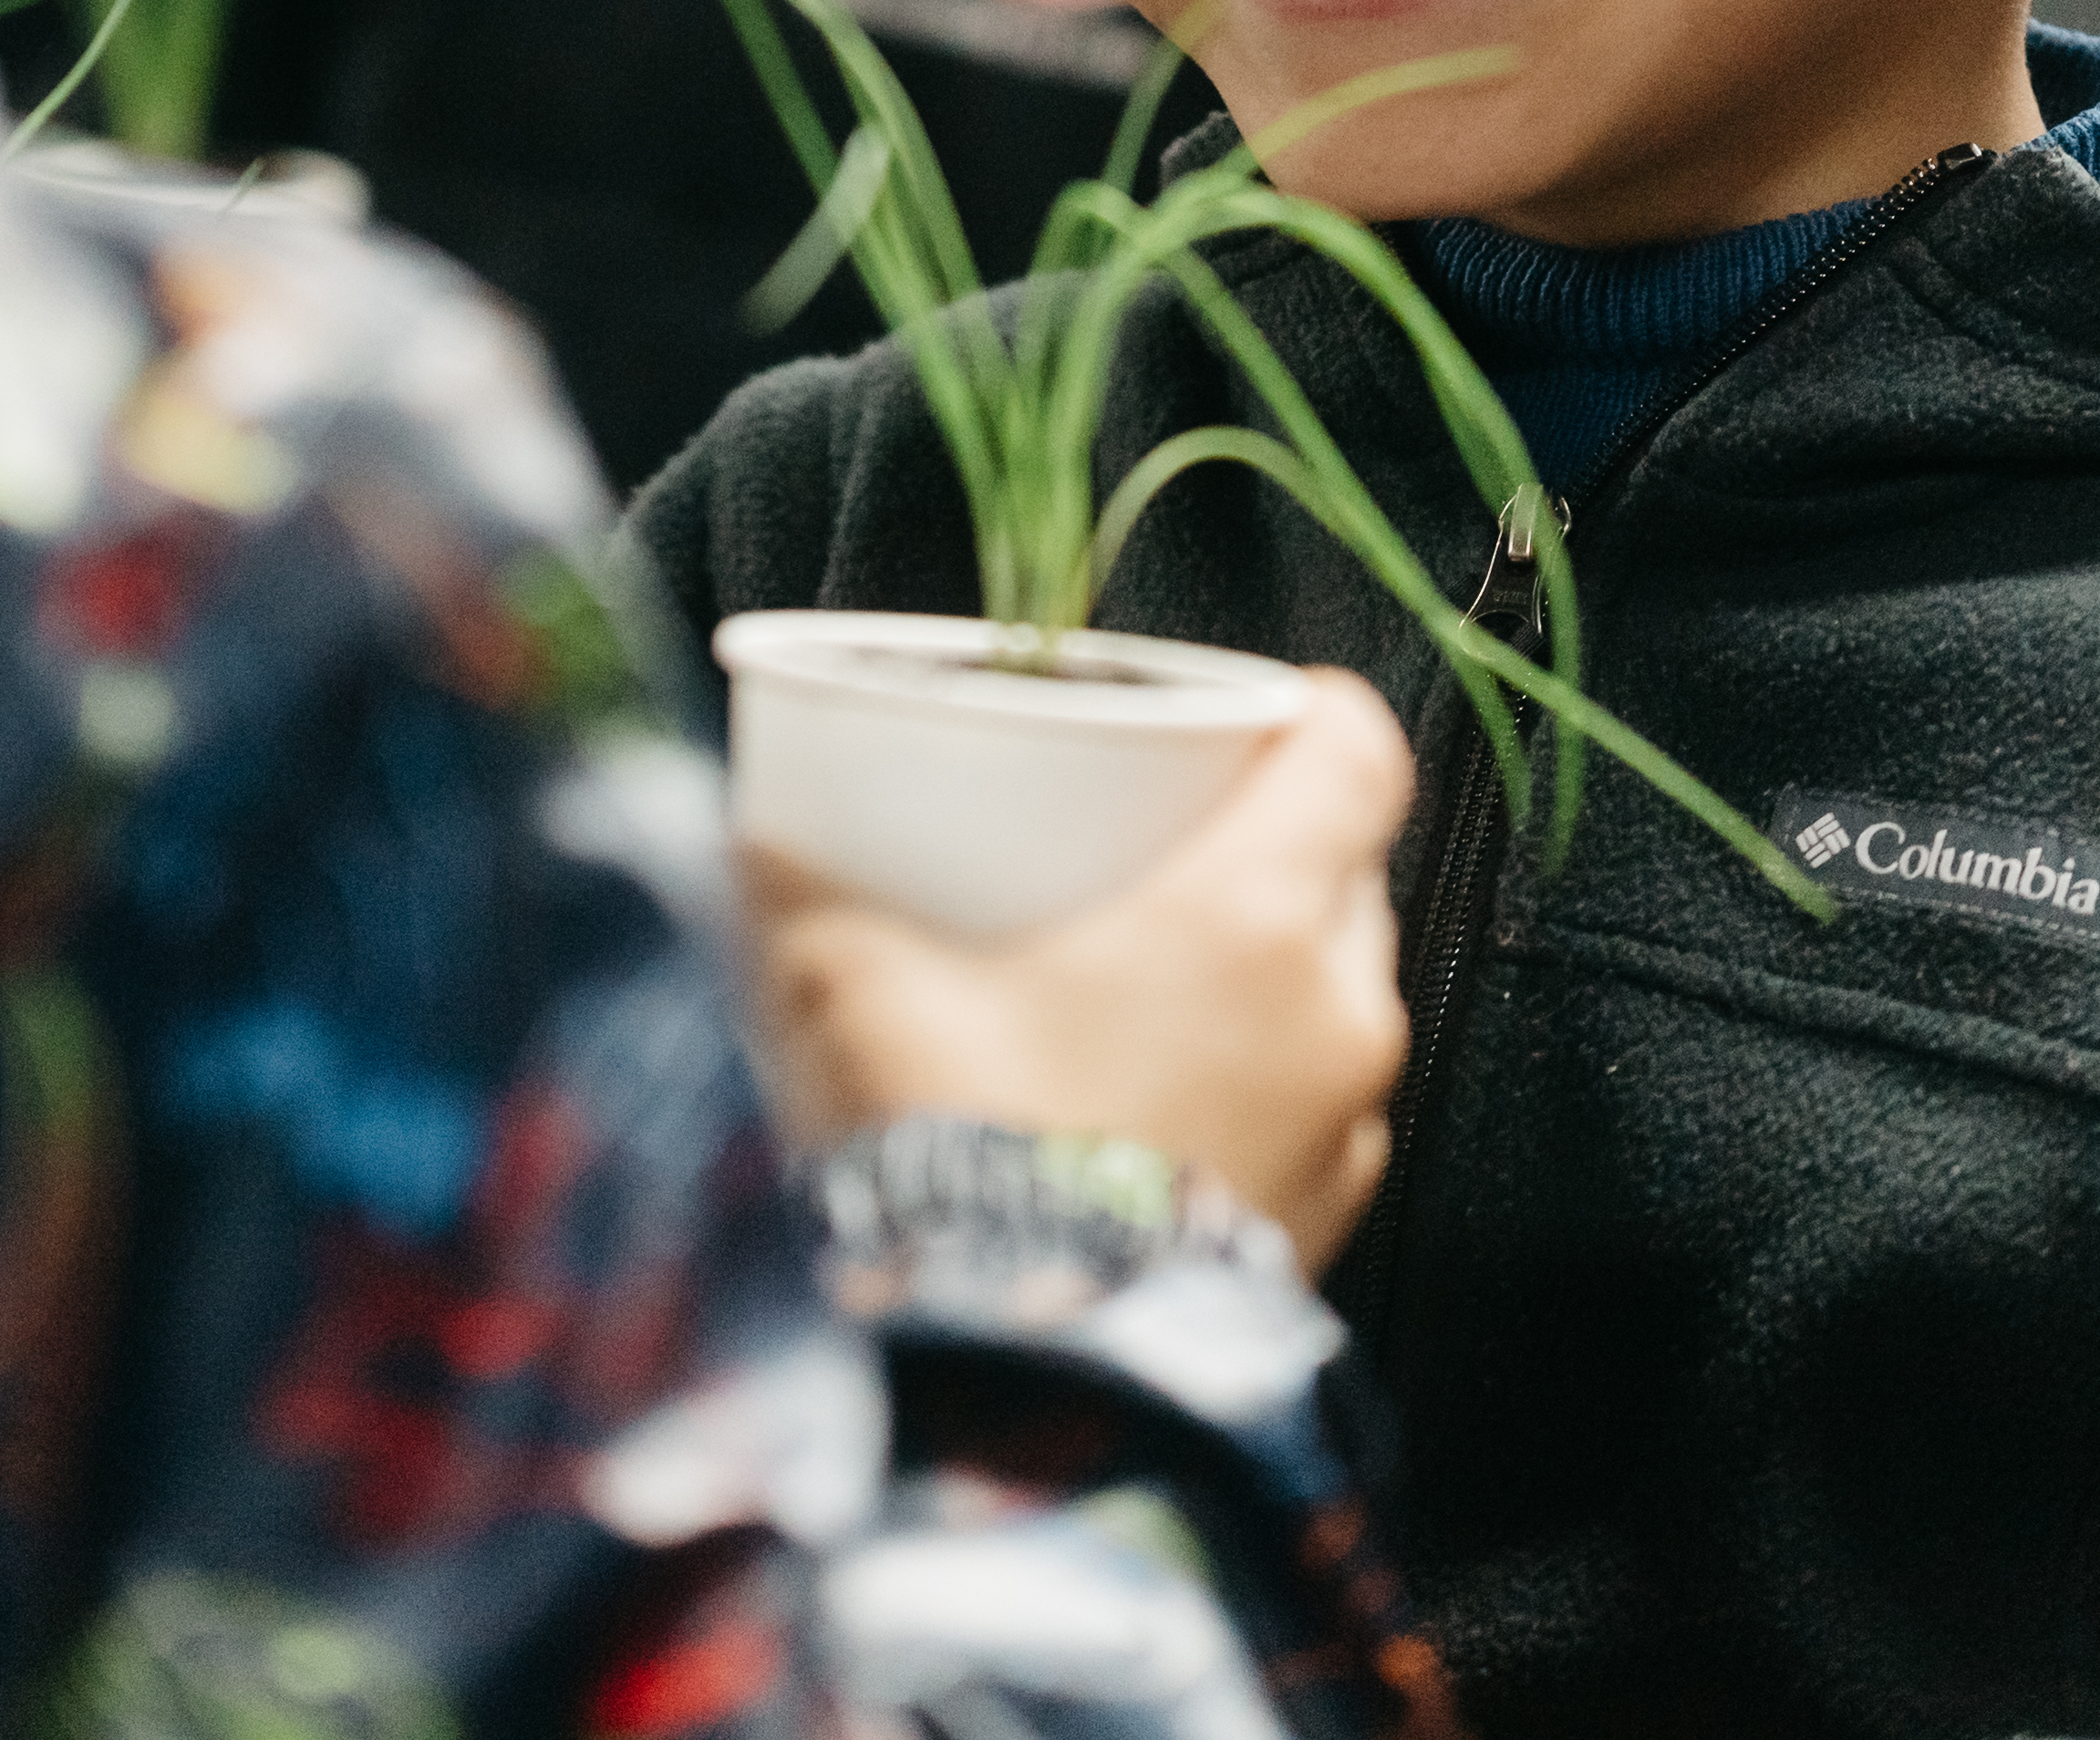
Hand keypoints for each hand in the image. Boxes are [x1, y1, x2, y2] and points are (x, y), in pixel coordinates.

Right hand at [739, 672, 1415, 1277]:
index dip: (1303, 712)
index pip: (1355, 752)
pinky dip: (1248, 1089)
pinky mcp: (1318, 1232)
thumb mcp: (854, 990)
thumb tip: (744, 839)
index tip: (1243, 714)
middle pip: (1345, 872)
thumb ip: (805, 890)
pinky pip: (1309, 1116)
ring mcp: (1340, 1134)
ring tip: (1139, 981)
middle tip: (1148, 847)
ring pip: (1332, 1000)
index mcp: (1257, 916)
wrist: (1008, 1387)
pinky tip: (1142, 1103)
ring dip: (1259, 979)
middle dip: (1259, 847)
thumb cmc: (962, 1165)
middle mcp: (1333, 1017)